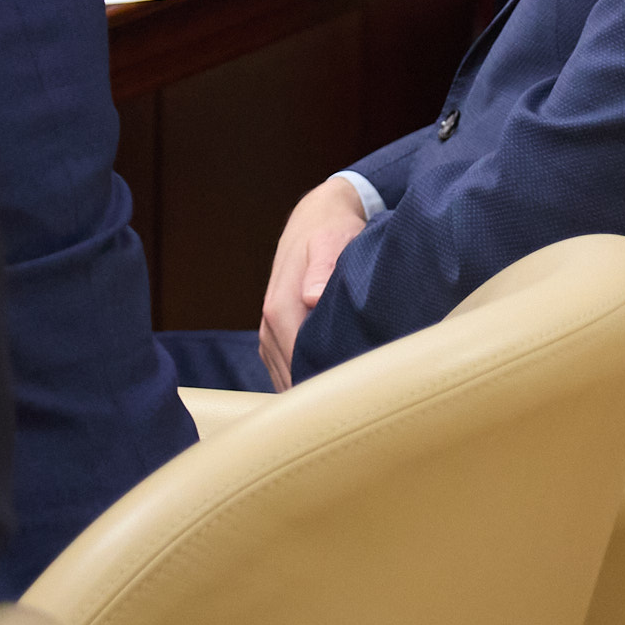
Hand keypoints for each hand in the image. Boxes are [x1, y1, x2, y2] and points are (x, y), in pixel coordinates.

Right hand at [259, 175, 368, 389]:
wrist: (317, 218)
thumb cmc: (330, 230)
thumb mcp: (332, 241)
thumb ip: (323, 268)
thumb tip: (311, 297)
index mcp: (279, 308)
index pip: (295, 362)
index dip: (323, 385)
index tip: (351, 398)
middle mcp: (269, 324)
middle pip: (289, 376)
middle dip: (319, 392)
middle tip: (355, 406)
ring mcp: (269, 332)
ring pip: (286, 376)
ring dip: (311, 387)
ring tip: (346, 403)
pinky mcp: (275, 335)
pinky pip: (284, 368)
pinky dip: (303, 378)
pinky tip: (329, 386)